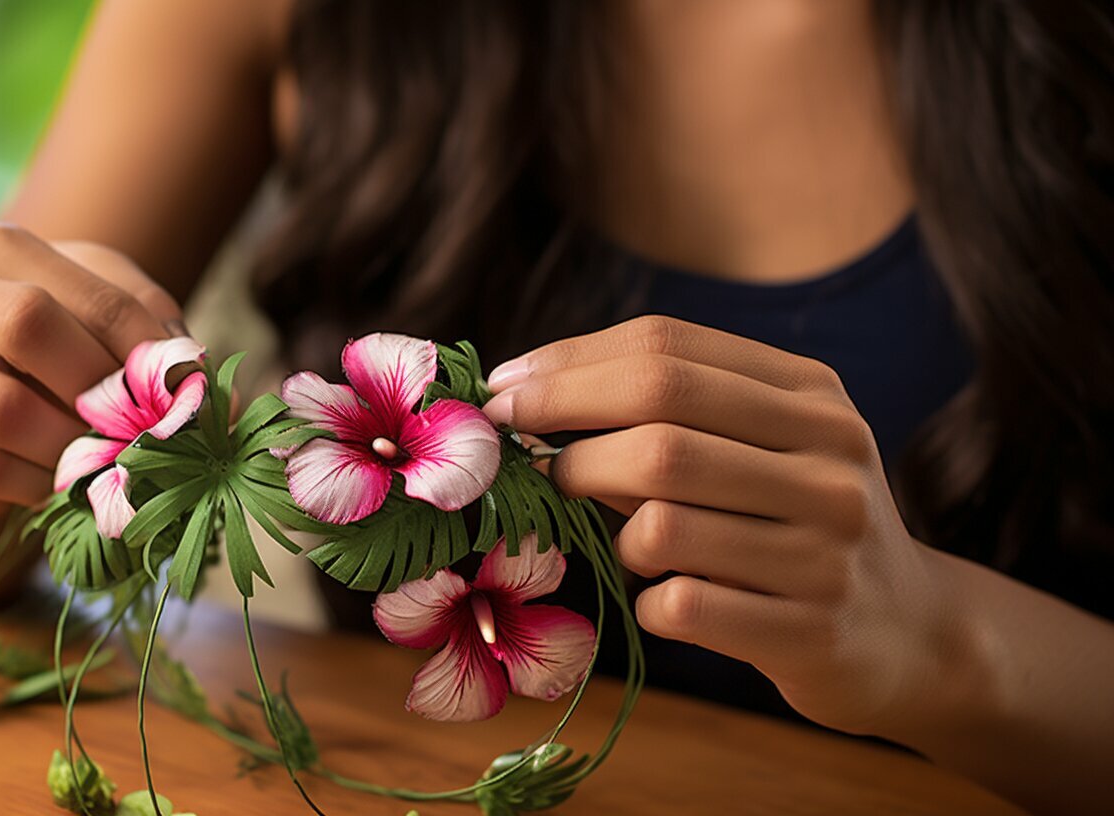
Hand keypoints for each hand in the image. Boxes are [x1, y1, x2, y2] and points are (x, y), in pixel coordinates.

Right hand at [0, 223, 184, 522]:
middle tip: (142, 429)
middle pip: (28, 326)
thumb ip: (164, 345)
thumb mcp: (110, 322)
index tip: (186, 396)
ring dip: (73, 447)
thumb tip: (224, 406)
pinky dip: (37, 483)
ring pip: (3, 411)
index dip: (149, 354)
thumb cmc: (58, 350)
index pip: (92, 296)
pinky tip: (57, 480)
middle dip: (101, 389)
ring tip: (105, 458)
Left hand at [482, 315, 957, 735]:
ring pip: (661, 521)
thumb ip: (670, 413)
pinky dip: (648, 599)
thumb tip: (526, 394)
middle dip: (570, 443)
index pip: (666, 349)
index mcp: (812, 395)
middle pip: (660, 427)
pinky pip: (680, 605)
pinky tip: (667, 598)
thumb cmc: (797, 525)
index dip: (567, 366)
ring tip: (626, 541)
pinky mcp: (811, 631)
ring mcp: (828, 548)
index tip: (503, 391)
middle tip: (531, 467)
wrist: (913, 637)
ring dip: (611, 532)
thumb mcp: (764, 447)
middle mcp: (831, 461)